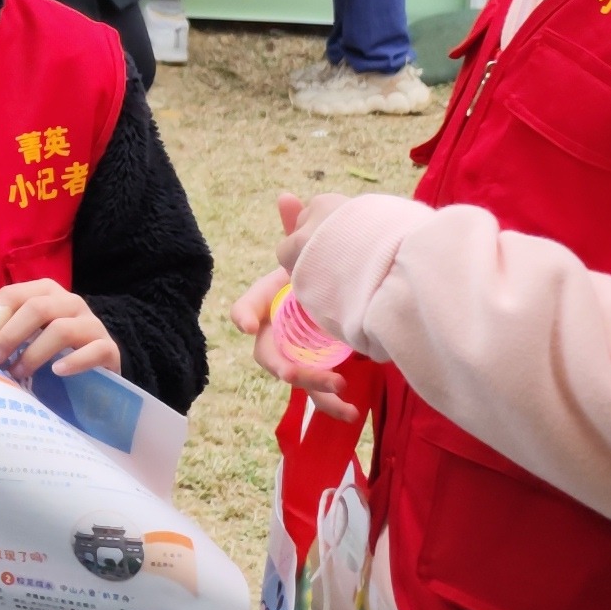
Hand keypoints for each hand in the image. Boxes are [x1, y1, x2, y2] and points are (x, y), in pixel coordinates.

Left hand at [0, 280, 118, 380]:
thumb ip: (5, 332)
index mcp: (45, 292)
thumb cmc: (52, 354)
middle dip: (10, 335)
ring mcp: (92, 324)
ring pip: (61, 329)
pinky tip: (57, 372)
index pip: (13, 294)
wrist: (96, 377)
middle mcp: (70, 302)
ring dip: (34, 353)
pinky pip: (93, 351)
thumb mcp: (27, 337)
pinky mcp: (109, 348)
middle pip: (36, 308)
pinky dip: (73, 362)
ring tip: (18, 373)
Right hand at [229, 196, 352, 402]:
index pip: (253, 304)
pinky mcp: (323, 371)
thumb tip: (286, 198)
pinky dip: (333, 405)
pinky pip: (321, 395)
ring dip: (311, 385)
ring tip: (339, 386)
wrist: (364, 290)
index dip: (246, 313)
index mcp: (280, 298)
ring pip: (295, 377)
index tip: (247, 325)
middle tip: (292, 372)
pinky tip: (352, 412)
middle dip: (280, 363)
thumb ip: (302, 226)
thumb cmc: (331, 268)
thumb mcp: (320, 246)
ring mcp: (303, 352)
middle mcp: (285, 328)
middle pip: (270, 351)